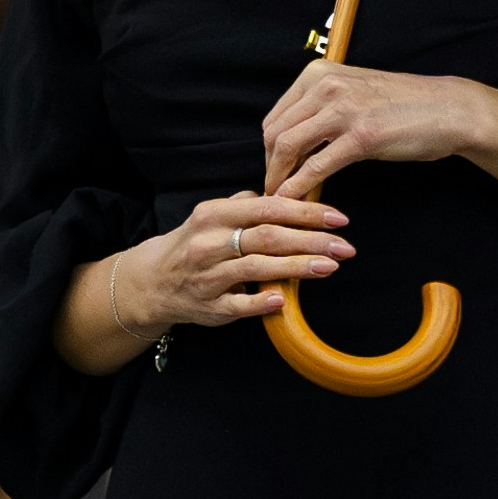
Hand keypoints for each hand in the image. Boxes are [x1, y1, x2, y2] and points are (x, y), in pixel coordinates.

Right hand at [123, 187, 351, 328]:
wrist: (152, 281)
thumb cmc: (194, 244)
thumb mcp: (212, 215)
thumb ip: (246, 204)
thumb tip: (286, 192)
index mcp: (215, 215)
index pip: (268, 208)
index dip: (306, 213)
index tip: (338, 218)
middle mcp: (210, 243)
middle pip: (268, 237)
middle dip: (311, 240)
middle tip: (345, 245)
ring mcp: (208, 276)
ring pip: (257, 268)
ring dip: (296, 268)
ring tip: (329, 266)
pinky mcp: (208, 306)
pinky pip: (237, 305)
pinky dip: (260, 303)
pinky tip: (284, 302)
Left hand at [256, 59, 497, 205]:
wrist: (447, 109)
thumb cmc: (404, 105)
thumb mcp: (355, 92)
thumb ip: (323, 108)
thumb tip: (294, 138)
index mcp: (320, 73)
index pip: (277, 115)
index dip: (269, 148)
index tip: (274, 169)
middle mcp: (326, 86)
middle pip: (276, 132)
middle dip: (270, 165)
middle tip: (275, 189)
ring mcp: (343, 110)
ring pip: (288, 147)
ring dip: (279, 178)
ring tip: (281, 198)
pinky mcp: (361, 137)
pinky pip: (316, 166)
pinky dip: (299, 187)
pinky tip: (296, 200)